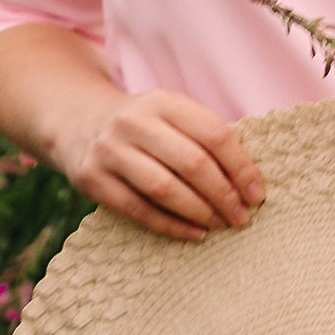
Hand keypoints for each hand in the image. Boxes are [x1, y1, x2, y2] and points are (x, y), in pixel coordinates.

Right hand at [58, 87, 264, 242]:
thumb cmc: (143, 125)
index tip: (257, 194)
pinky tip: (194, 233)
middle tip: (242, 216)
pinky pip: (138, 209)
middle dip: (223, 194)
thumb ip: (203, 137)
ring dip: (199, 211)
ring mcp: (110, 150)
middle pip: (191, 163)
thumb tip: (248, 180)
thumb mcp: (170, 114)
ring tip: (221, 224)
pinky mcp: (92, 179)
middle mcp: (134, 122)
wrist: (77, 121)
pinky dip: (170, 225)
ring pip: (164, 188)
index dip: (240, 167)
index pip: (213, 134)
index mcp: (163, 101)